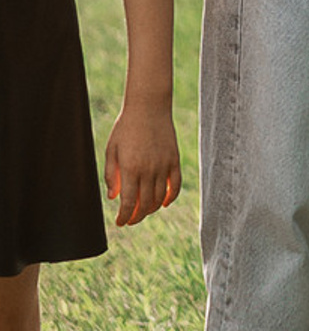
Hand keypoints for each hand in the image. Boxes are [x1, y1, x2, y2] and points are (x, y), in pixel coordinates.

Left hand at [103, 102, 181, 224]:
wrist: (149, 108)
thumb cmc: (125, 128)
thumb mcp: (111, 151)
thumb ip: (111, 175)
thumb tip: (113, 197)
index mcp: (130, 169)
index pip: (128, 203)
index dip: (124, 217)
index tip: (120, 222)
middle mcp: (149, 169)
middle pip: (145, 204)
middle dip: (136, 217)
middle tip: (130, 220)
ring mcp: (164, 165)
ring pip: (160, 197)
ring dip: (150, 209)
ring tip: (143, 211)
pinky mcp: (174, 159)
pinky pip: (176, 185)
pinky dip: (170, 197)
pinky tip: (163, 203)